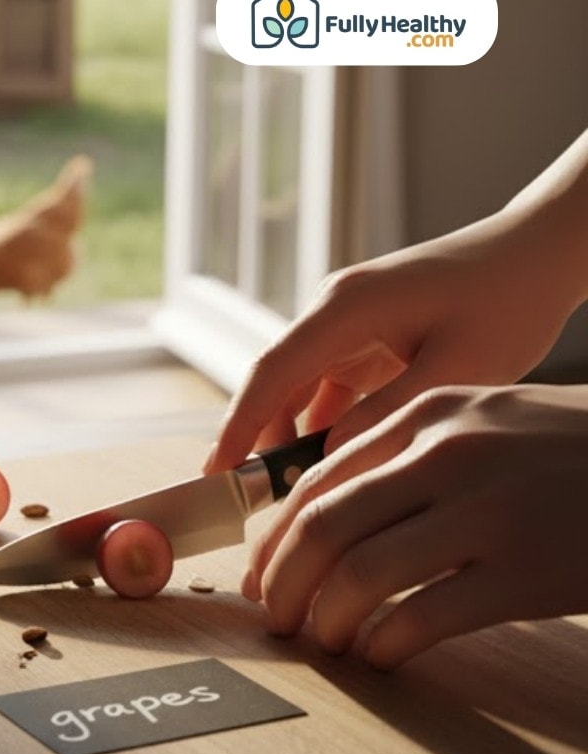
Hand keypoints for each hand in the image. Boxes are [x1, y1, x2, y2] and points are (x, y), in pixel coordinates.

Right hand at [203, 210, 584, 474]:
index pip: (273, 371)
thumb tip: (330, 454)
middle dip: (260, 439)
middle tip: (255, 499)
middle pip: (277, 382)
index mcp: (346, 308)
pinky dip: (324, 424)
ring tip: (295, 491)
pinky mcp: (365, 337)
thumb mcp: (458, 367)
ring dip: (293, 435)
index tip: (217, 472)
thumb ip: (389, 413)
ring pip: (300, 389)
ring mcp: (346, 323)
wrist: (537, 254)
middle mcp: (333, 310)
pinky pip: (329, 387)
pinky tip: (332, 462)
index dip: (239, 424)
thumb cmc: (508, 301)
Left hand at [245, 384, 587, 669]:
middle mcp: (448, 453)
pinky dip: (385, 643)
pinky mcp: (526, 569)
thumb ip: (410, 452)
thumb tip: (319, 510)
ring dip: (327, 617)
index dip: (273, 535)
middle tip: (275, 616)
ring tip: (325, 639)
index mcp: (427, 413)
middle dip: (283, 580)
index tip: (258, 570)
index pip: (316, 477)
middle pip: (324, 525)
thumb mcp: (486, 422)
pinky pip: (423, 615)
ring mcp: (489, 510)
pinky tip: (382, 655)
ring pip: (362, 573)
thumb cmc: (571, 453)